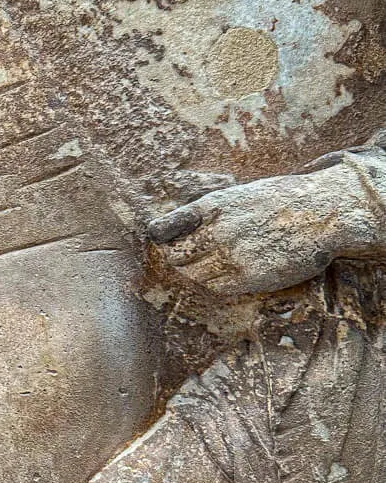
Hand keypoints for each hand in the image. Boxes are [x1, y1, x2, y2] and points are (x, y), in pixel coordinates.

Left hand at [147, 160, 380, 298]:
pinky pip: (216, 287)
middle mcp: (217, 231)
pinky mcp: (249, 277)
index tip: (159, 240)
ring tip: (212, 265)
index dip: (158, 238)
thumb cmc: (280, 202)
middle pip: (174, 257)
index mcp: (211, 206)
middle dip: (177, 259)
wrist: (322, 212)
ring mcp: (232, 255)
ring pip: (194, 275)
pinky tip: (228, 274)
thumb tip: (171, 229)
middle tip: (187, 258)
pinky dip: (215, 283)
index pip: (163, 229)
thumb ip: (207, 212)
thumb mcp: (238, 195)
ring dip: (196, 273)